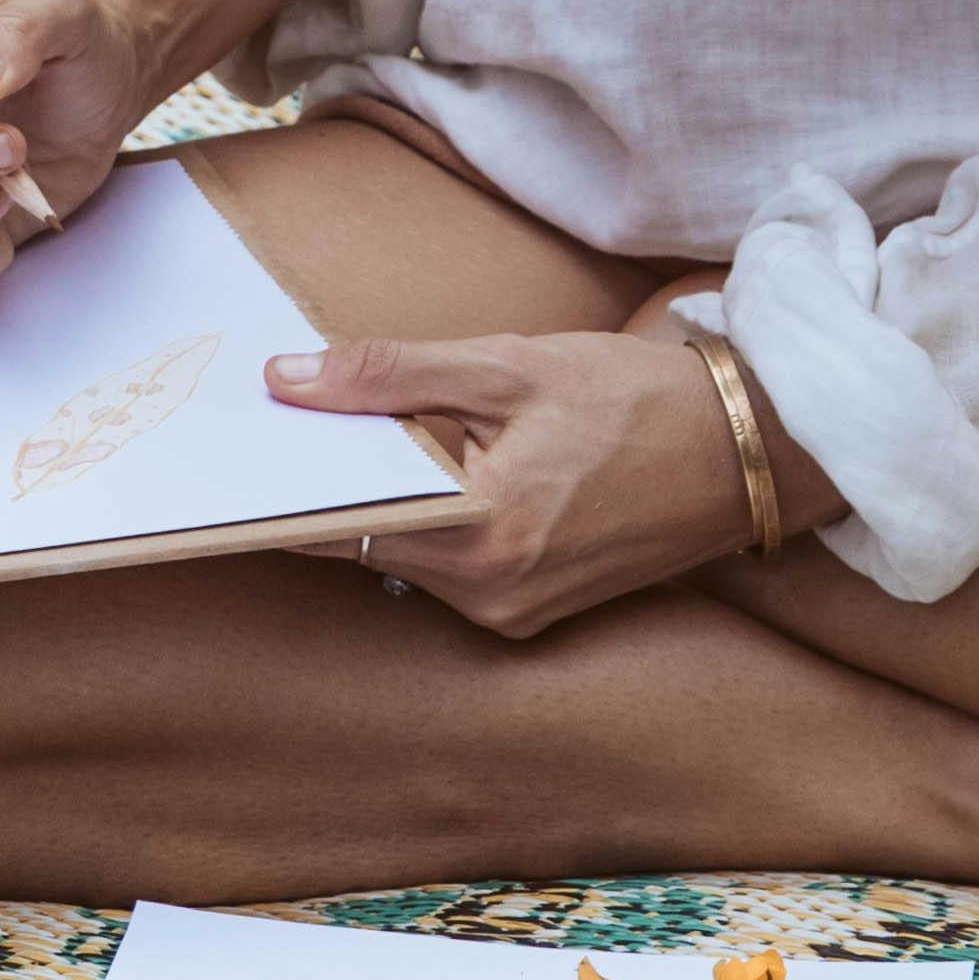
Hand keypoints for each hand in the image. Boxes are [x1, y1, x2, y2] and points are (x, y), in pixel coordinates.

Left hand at [299, 324, 825, 638]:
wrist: (750, 451)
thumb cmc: (637, 400)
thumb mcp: (509, 365)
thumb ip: (389, 374)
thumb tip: (283, 380)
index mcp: (481, 536)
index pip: (335, 524)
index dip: (278, 487)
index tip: (228, 454)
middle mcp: (490, 597)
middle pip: (364, 541)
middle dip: (326, 483)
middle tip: (282, 419)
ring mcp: (512, 615)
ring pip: (402, 556)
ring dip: (379, 502)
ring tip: (356, 432)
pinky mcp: (531, 614)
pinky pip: (446, 568)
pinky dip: (426, 522)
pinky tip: (428, 468)